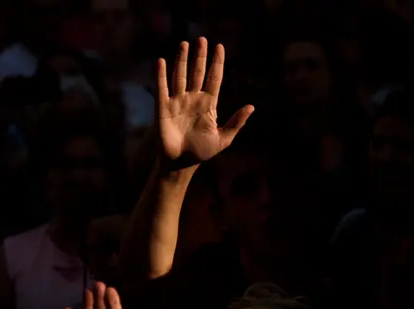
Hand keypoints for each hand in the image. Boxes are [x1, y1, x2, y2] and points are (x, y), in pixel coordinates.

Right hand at [157, 37, 253, 164]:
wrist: (182, 164)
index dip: (217, 63)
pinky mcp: (163, 108)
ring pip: (180, 76)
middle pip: (197, 72)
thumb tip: (251, 106)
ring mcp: (178, 102)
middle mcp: (193, 99)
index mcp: (209, 104)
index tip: (220, 47)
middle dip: (200, 56)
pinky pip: (162, 88)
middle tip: (202, 39)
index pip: (214, 78)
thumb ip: (236, 122)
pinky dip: (161, 75)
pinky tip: (161, 61)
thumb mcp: (224, 138)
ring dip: (182, 60)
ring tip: (184, 44)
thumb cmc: (202, 152)